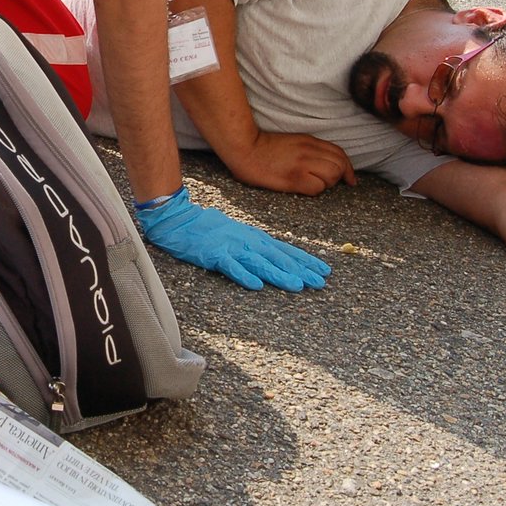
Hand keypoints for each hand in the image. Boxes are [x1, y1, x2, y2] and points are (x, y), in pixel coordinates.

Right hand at [136, 187, 329, 290]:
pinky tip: (256, 285)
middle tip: (319, 283)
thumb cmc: (210, 228)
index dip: (306, 261)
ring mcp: (232, 247)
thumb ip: (257, 247)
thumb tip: (278, 259)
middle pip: (279, 257)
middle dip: (301, 271)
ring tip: (297, 286)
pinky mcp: (215, 254)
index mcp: (256, 238)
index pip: (286, 250)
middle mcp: (249, 241)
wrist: (181, 219)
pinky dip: (244, 275)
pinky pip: (232, 266)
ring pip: (260, 263)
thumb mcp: (240, 234)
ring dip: (280, 274)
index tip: (324, 271)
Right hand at [235, 132, 356, 195]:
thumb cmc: (264, 149)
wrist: (244, 150)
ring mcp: (302, 164)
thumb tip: (328, 164)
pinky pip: (317, 188)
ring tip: (311, 183)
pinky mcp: (294, 177)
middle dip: (337, 177)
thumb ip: (311, 149)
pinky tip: (302, 188)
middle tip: (325, 182)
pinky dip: (315, 190)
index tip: (349, 179)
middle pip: (339, 166)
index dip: (348, 168)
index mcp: (309, 141)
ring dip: (326, 184)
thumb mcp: (293, 142)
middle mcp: (309, 151)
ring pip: (332, 176)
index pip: (340, 153)